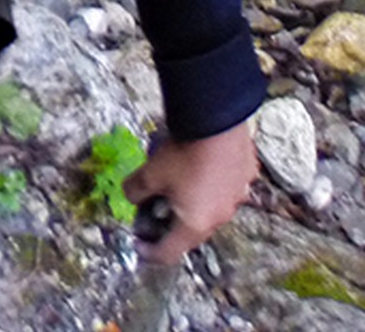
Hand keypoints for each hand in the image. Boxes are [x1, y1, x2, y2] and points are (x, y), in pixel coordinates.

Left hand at [126, 121, 255, 264]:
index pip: (170, 252)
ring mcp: (237, 199)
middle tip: (153, 208)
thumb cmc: (183, 155)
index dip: (150, 252)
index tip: (139, 246)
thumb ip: (135, 191)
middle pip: (191, 231)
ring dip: (192, 202)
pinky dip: (208, 185)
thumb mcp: (149, 174)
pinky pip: (223, 188)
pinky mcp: (246, 179)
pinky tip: (197, 165)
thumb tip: (132, 196)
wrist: (218, 125)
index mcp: (195, 224)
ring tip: (175, 182)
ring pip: (209, 209)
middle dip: (170, 223)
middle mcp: (220, 217)